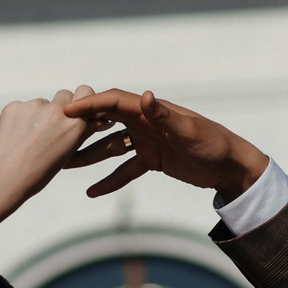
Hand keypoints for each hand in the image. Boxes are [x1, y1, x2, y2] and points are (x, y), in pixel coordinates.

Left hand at [0, 86, 128, 204]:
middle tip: (50, 128)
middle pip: (64, 96)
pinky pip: (22, 107)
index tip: (77, 108)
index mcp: (75, 124)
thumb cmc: (38, 173)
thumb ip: (79, 131)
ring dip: (38, 116)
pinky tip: (15, 137)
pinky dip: (20, 119)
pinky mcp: (15, 106)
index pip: (85, 93)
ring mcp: (35, 106)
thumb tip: (93, 119)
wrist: (6, 177)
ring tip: (29, 140)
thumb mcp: (68, 153)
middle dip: (60, 108)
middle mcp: (57, 111)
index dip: (81, 99)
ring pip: (41, 104)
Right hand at [60, 89, 268, 199]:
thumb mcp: (190, 131)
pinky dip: (110, 180)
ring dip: (89, 156)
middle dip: (81, 130)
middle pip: (105, 123)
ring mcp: (146, 141)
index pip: (114, 102)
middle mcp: (144, 122)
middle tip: (55, 138)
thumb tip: (146, 96)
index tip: (67, 112)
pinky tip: (91, 191)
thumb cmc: (214, 143)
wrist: (231, 166)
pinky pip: (125, 170)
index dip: (90, 105)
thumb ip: (166, 115)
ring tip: (64, 166)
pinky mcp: (152, 159)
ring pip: (110, 147)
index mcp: (151, 110)